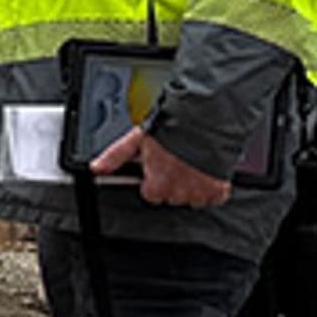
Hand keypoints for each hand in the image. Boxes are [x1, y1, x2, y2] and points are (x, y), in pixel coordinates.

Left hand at [89, 125, 231, 207]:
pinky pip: (215, 196)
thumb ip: (115, 156)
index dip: (153, 179)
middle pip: (171, 196)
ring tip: (191, 162)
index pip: (151, 194)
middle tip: (176, 160)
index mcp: (157, 185)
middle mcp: (178, 193)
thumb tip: (96, 168)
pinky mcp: (220, 190)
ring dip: (192, 184)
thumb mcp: (137, 139)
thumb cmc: (172, 126)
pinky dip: (213, 186)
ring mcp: (200, 193)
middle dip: (172, 181)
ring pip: (192, 198)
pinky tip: (206, 169)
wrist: (207, 119)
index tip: (158, 166)